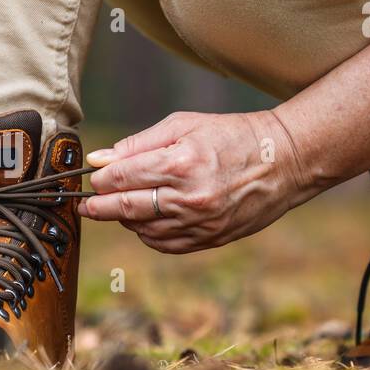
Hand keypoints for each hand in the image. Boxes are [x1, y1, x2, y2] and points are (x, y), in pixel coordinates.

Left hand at [76, 110, 310, 253]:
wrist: (283, 160)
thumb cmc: (232, 135)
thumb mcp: (184, 125)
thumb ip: (139, 143)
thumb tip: (101, 158)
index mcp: (180, 164)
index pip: (121, 178)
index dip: (99, 180)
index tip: (90, 179)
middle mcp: (188, 198)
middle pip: (125, 207)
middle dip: (98, 206)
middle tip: (85, 205)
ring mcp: (200, 222)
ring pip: (142, 229)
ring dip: (124, 219)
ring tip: (119, 207)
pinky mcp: (210, 238)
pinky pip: (165, 244)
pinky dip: (148, 235)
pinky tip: (144, 221)